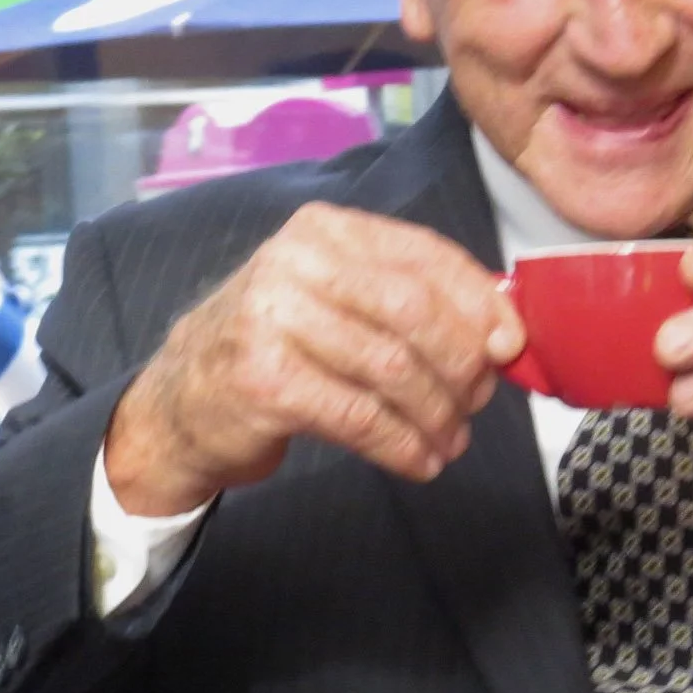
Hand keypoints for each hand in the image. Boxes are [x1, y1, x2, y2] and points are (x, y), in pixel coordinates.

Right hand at [105, 203, 525, 514]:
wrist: (182, 399)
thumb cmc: (281, 346)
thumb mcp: (340, 302)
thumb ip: (412, 301)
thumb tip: (504, 332)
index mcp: (327, 230)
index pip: (425, 255)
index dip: (480, 302)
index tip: (511, 345)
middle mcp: (296, 262)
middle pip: (414, 311)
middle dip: (461, 364)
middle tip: (477, 402)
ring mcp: (272, 318)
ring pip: (392, 368)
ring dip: (437, 414)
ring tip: (451, 441)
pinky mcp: (263, 381)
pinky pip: (360, 417)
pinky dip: (402, 445)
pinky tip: (419, 462)